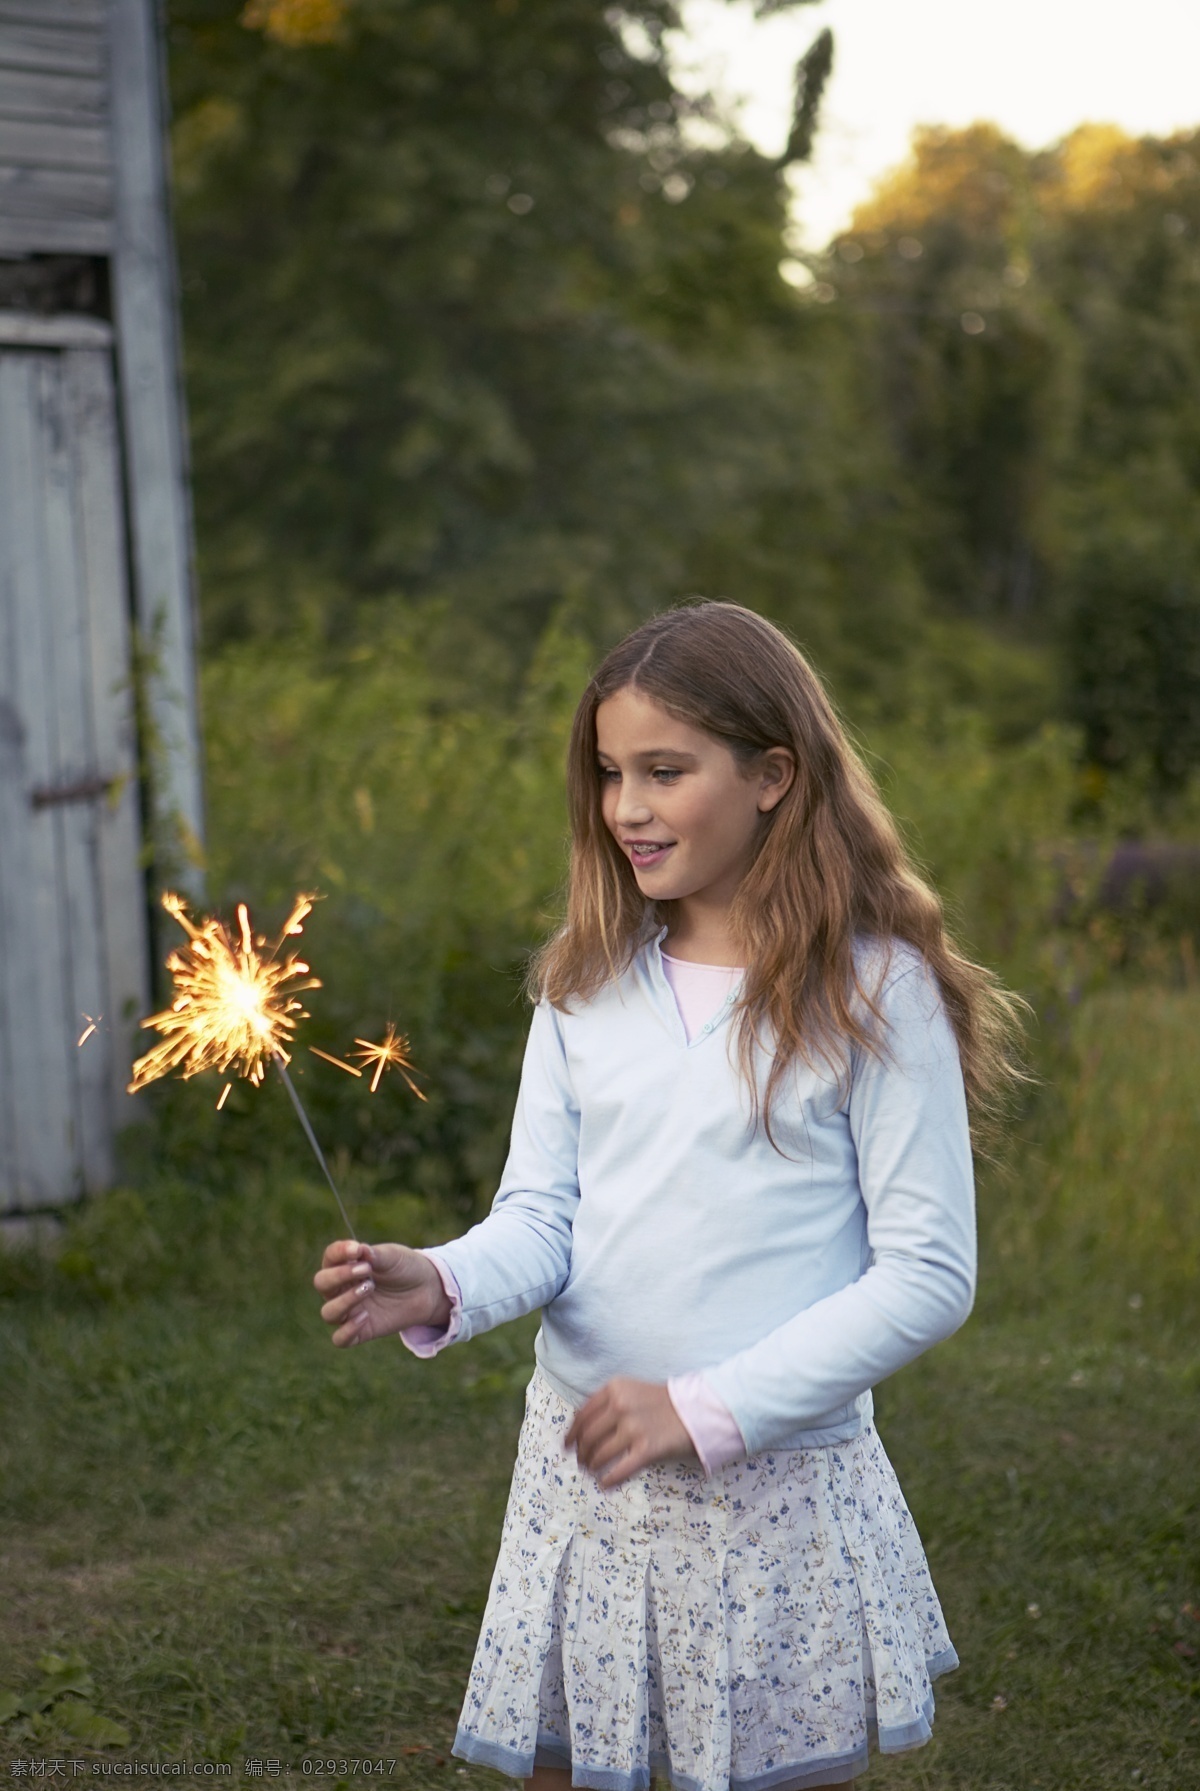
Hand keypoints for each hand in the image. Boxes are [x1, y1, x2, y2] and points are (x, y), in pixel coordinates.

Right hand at [313, 1238, 451, 1346]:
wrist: (427, 1290)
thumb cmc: (405, 1268)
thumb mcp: (393, 1257)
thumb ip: (375, 1255)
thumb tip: (359, 1250)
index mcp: (346, 1265)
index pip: (330, 1257)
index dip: (338, 1252)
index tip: (356, 1249)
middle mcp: (342, 1288)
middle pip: (321, 1283)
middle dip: (339, 1275)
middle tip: (366, 1270)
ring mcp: (349, 1311)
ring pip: (328, 1312)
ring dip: (345, 1300)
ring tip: (369, 1288)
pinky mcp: (360, 1331)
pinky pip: (340, 1339)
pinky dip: (347, 1330)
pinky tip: (365, 1316)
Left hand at [564, 1376, 694, 1488]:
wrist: (697, 1410)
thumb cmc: (663, 1402)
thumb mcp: (632, 1391)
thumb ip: (608, 1403)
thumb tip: (582, 1429)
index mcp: (614, 1388)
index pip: (582, 1415)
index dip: (572, 1433)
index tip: (568, 1445)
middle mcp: (620, 1406)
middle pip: (588, 1436)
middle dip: (581, 1453)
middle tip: (581, 1462)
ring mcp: (633, 1428)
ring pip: (600, 1454)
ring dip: (592, 1466)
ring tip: (593, 1472)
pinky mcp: (647, 1449)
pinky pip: (619, 1470)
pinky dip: (608, 1480)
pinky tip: (605, 1484)